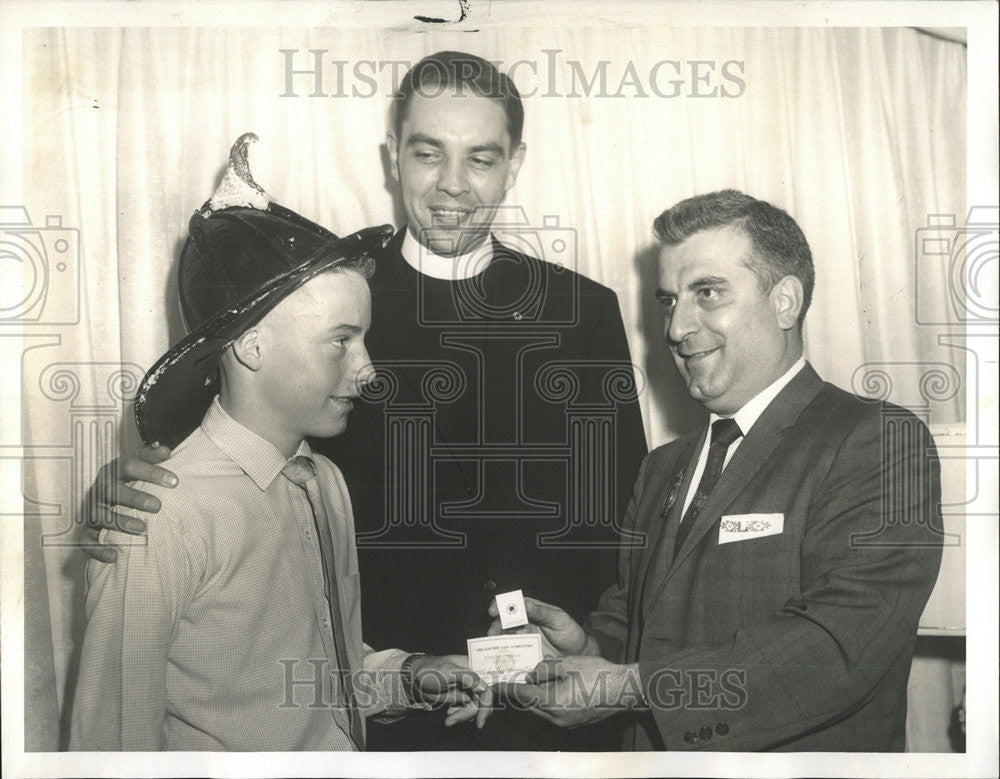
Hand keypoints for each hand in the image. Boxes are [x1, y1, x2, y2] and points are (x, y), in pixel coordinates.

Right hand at [80, 444, 176, 561]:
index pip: (130, 466)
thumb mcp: (137, 464)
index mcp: (114, 471)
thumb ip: (151, 457)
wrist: (103, 495)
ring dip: (120, 522)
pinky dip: (98, 549)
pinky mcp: (86, 530)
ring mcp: (92, 509)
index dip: (151, 472)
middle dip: (135, 498)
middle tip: (158, 506)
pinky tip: (115, 556)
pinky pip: (86, 541)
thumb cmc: (127, 480)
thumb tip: (166, 451)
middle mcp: (101, 489)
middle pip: (113, 491)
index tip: (175, 481)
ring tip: (142, 529)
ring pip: (101, 516)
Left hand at [410, 654, 493, 728]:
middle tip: (455, 719)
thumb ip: (466, 677)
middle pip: (482, 701)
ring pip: (475, 709)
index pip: (488, 685)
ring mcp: (468, 691)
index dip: (487, 701)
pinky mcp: (462, 700)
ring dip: (463, 716)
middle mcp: (474, 681)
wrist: (416, 680)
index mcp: (474, 668)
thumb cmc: (431, 670)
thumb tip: (484, 687)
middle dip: (471, 713)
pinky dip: (459, 716)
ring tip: (449, 719)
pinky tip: (449, 713)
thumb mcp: (448, 671)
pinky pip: (467, 712)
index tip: (481, 718)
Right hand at [487, 597, 597, 656]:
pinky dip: (503, 652)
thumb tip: (526, 604)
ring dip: (496, 638)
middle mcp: (525, 623)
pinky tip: (500, 656)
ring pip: (505, 635)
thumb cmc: (571, 633)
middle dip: (496, 624)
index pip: (514, 603)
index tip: (494, 610)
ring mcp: (524, 638)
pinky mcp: (525, 653)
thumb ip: (543, 613)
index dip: (501, 604)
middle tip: (492, 632)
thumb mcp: (560, 620)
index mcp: (533, 610)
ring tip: (493, 644)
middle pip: (505, 620)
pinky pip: (511, 651)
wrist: (578, 655)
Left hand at [509, 656, 643, 728]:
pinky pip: (552, 713)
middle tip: (510, 681)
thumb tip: (531, 674)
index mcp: (551, 702)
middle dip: (519, 693)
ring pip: (540, 710)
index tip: (495, 685)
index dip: (507, 689)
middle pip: (529, 705)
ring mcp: (565, 723)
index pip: (521, 695)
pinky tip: (549, 689)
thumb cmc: (598, 675)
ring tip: (529, 682)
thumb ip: (544, 668)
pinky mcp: (573, 722)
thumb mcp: (567, 663)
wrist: (624, 691)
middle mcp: (555, 718)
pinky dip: (546, 701)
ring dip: (533, 697)